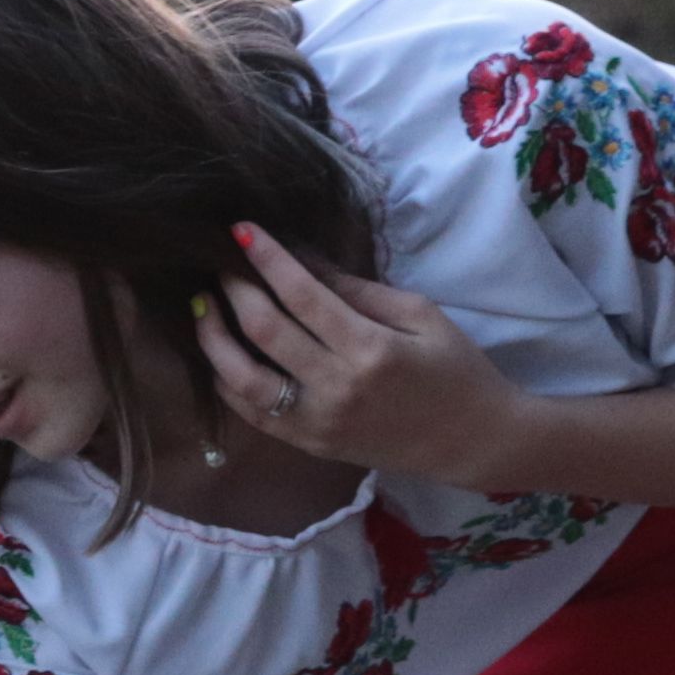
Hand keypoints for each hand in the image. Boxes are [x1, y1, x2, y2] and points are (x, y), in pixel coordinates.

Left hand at [199, 227, 528, 481]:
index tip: (242, 230)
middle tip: (219, 263)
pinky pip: (251, 414)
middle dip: (235, 290)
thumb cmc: (454, 368)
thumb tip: (302, 260)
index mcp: (370, 349)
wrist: (471, 440)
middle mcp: (336, 387)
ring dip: (213, 339)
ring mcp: (317, 421)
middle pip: (265, 331)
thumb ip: (358, 290)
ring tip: (203, 306)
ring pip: (242, 379)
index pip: (302, 295)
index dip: (268, 258)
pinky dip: (226, 381)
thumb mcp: (419, 314)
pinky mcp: (308, 444)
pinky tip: (218, 353)